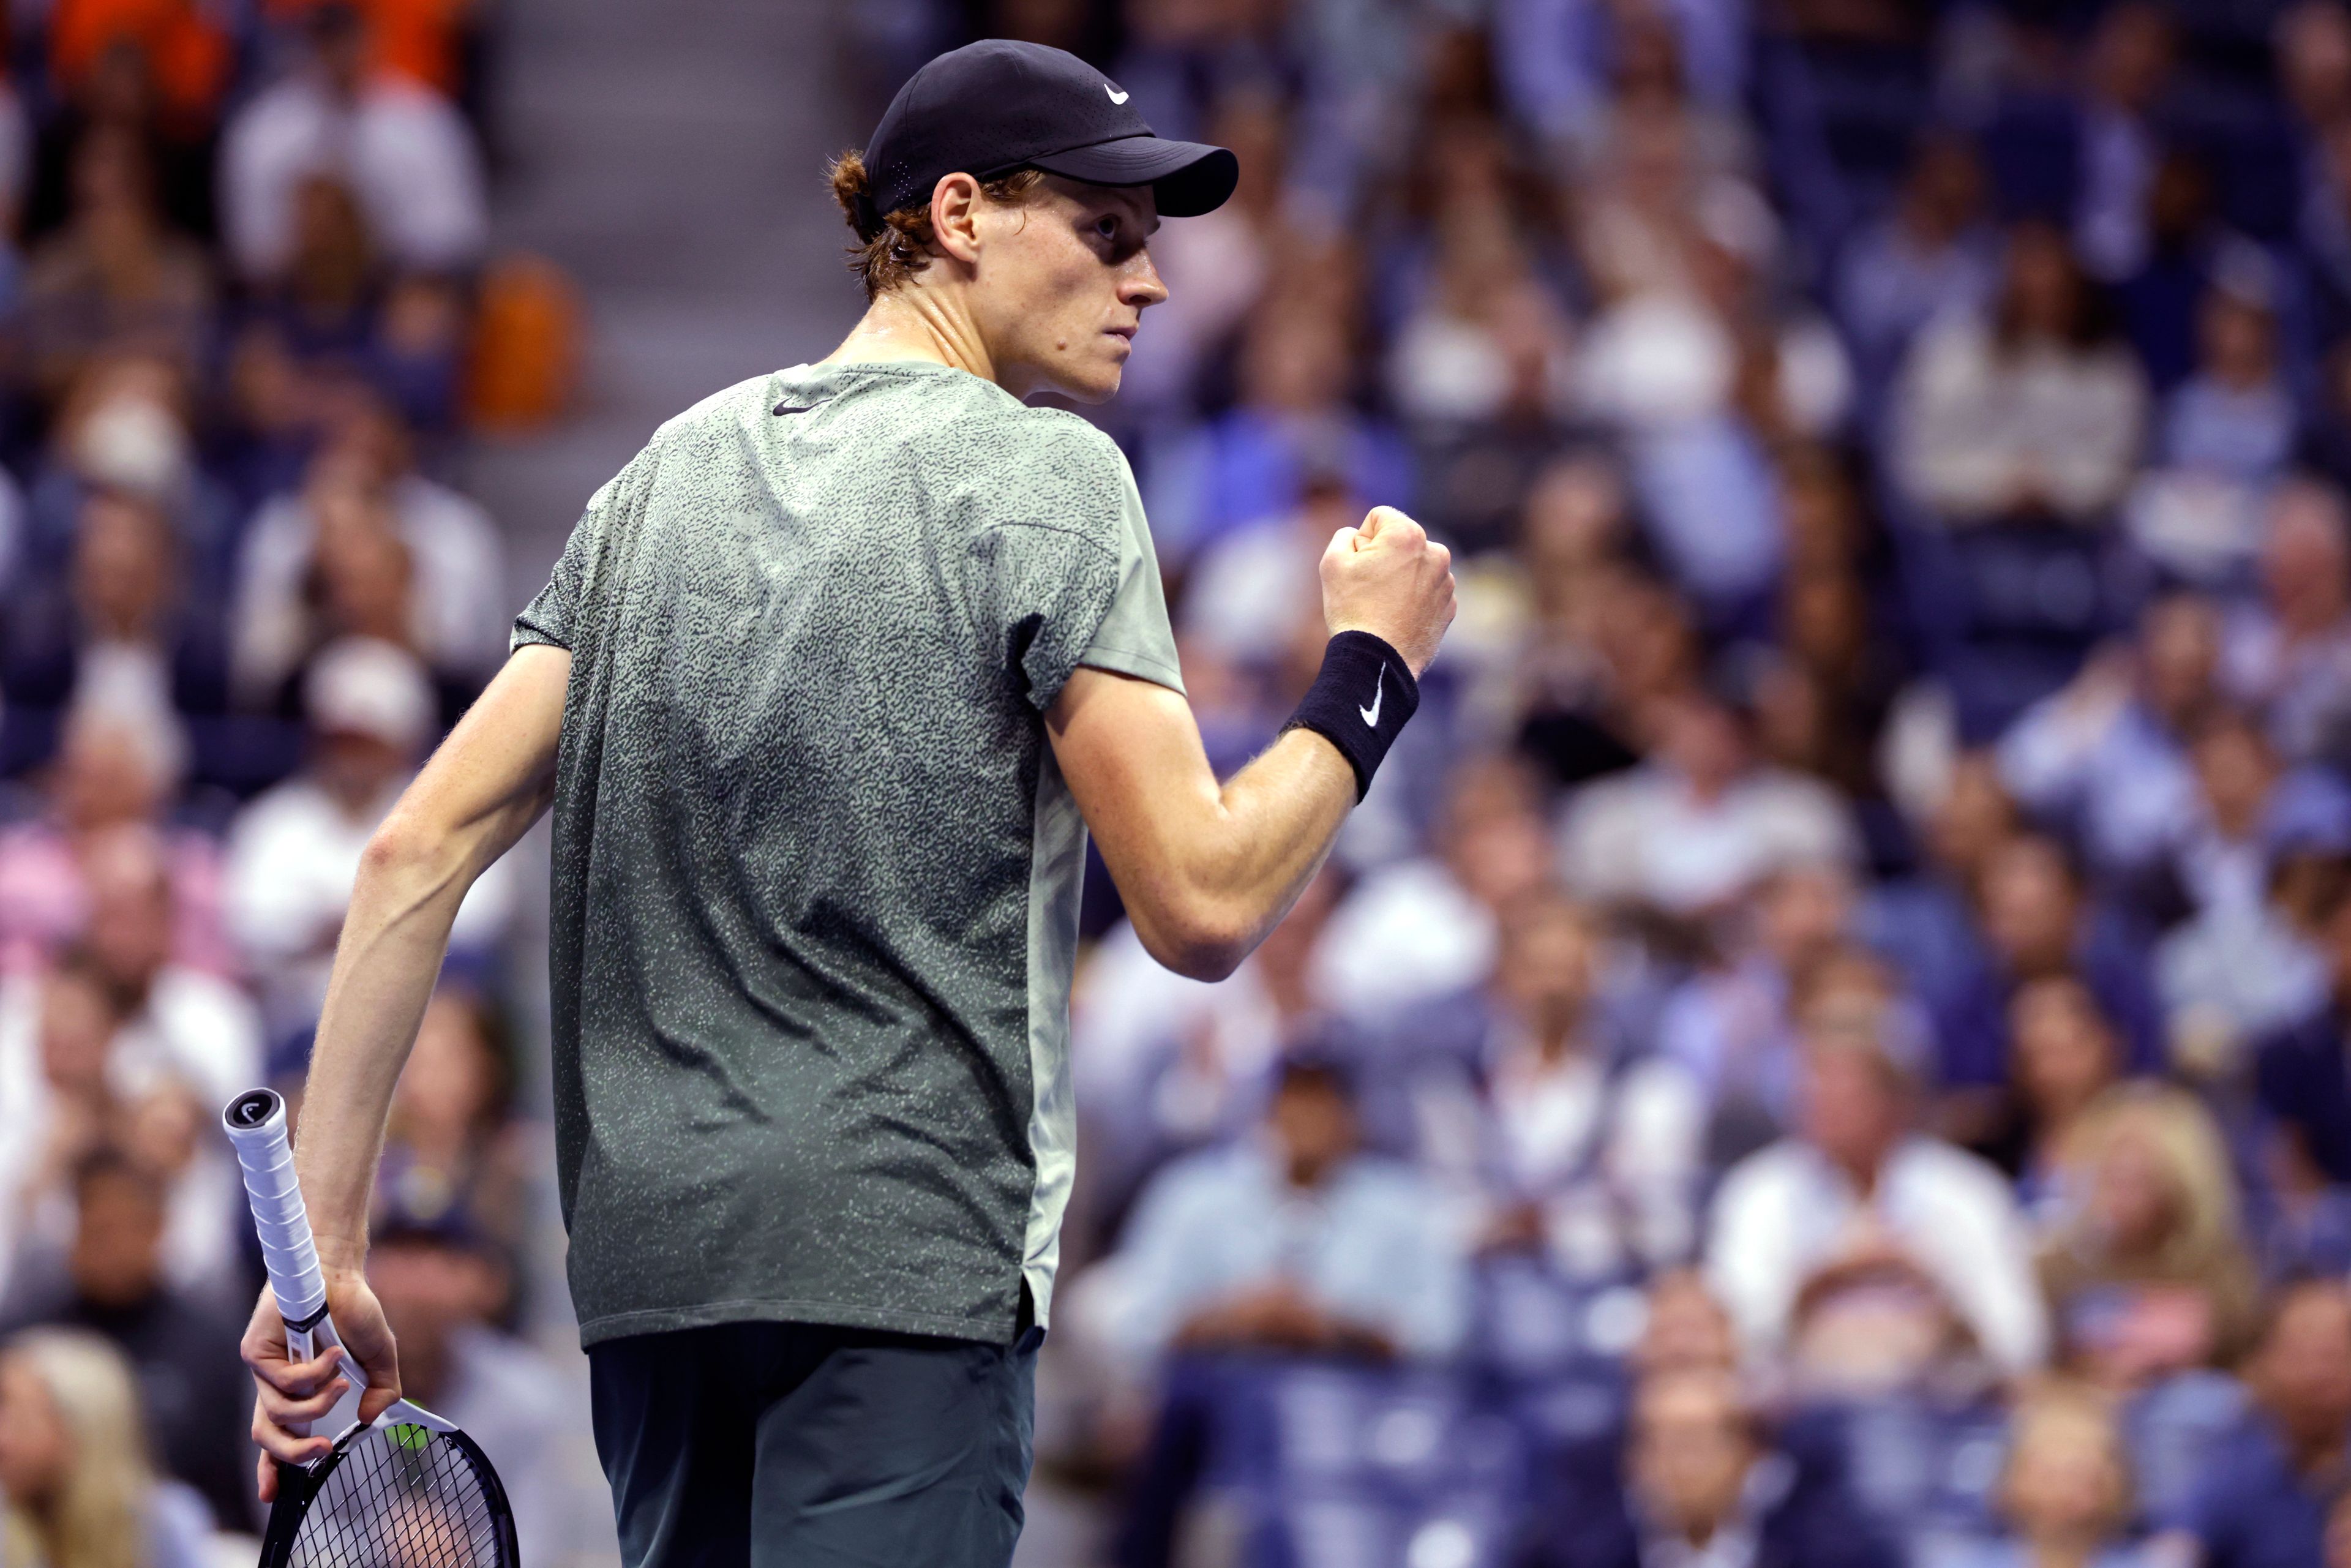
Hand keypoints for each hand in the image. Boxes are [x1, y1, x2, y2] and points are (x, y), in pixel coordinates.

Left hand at [242, 1271, 400, 1500]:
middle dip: (294, 1453)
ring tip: (342, 1381)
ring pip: (281, 1412)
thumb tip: (369, 1420)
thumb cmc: (356, 1309)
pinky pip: (285, 1381)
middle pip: (267, 1436)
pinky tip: (333, 1352)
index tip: (273, 1497)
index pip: (278, 1435)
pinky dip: (317, 1373)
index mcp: (296, 1389)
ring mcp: (263, 1368)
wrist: (339, 1273)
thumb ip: (381, 1390)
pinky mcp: (254, 1352)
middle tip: (323, 1451)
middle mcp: (275, 1383)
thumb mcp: (379, 1357)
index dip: (273, 1468)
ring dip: (319, 1403)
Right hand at [1320, 506, 1455, 677]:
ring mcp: (1446, 582)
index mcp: (1408, 535)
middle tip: (1369, 587)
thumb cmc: (1352, 610)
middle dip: (1384, 556)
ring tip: (1383, 605)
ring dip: (1400, 577)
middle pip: (1400, 541)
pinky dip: (1413, 599)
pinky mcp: (1449, 606)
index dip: (1361, 540)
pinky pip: (1427, 590)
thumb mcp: (1332, 562)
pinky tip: (1397, 617)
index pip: (1379, 518)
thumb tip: (1360, 536)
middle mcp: (1435, 552)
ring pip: (1415, 566)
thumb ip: (1345, 535)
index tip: (1359, 566)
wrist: (1378, 661)